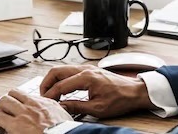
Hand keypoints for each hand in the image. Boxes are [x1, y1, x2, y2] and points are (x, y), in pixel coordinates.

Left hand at [0, 89, 72, 133]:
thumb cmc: (64, 131)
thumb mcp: (63, 116)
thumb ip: (56, 110)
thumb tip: (57, 110)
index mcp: (43, 103)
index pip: (22, 94)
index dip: (17, 101)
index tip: (16, 108)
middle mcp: (31, 105)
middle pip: (10, 94)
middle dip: (6, 104)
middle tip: (7, 114)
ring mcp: (23, 114)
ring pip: (2, 103)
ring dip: (1, 113)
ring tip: (3, 123)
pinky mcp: (16, 126)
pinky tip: (3, 132)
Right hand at [40, 65, 156, 117]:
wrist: (134, 92)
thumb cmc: (120, 99)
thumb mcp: (98, 108)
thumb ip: (76, 107)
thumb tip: (61, 107)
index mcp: (86, 77)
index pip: (60, 85)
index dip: (50, 95)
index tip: (45, 103)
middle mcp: (85, 69)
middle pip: (56, 71)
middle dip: (46, 83)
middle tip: (43, 96)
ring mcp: (87, 68)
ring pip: (62, 69)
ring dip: (53, 80)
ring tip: (50, 94)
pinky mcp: (89, 70)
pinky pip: (69, 71)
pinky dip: (61, 79)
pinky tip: (61, 89)